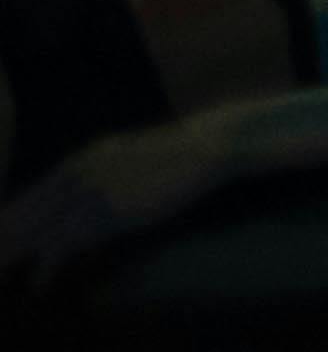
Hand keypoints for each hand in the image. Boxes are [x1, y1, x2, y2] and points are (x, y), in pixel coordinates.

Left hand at [3, 119, 228, 279]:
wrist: (202, 148)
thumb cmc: (169, 155)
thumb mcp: (119, 158)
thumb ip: (93, 174)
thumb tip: (75, 196)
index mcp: (78, 162)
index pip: (29, 197)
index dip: (9, 221)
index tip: (0, 238)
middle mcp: (77, 176)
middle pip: (26, 216)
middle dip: (6, 240)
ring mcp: (91, 194)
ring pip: (38, 232)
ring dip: (15, 257)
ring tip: (2, 274)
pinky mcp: (107, 214)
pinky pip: (65, 246)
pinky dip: (48, 268)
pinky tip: (39, 284)